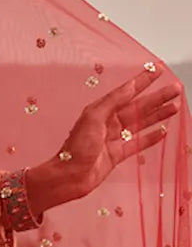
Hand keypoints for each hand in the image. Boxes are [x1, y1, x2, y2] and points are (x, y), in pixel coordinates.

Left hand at [29, 69, 182, 210]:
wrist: (70, 176)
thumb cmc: (77, 147)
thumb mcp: (93, 118)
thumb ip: (113, 102)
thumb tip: (130, 87)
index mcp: (101, 110)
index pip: (127, 91)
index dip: (143, 80)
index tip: (157, 69)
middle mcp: (109, 122)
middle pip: (139, 106)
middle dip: (158, 97)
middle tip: (176, 89)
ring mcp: (115, 138)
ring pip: (142, 123)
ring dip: (159, 114)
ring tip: (175, 106)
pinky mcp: (118, 154)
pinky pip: (139, 143)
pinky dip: (151, 137)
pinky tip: (164, 131)